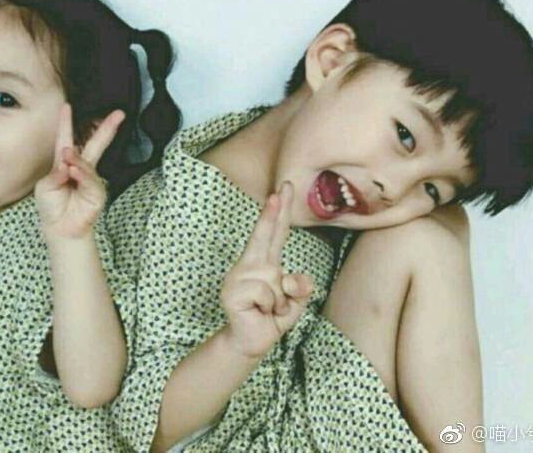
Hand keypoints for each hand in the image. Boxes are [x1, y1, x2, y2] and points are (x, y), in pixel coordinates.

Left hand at [35, 102, 124, 241]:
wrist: (61, 230)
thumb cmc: (51, 207)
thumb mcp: (45, 187)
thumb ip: (56, 173)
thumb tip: (68, 161)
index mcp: (64, 163)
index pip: (66, 139)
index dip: (66, 123)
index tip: (67, 106)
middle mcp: (80, 168)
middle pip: (95, 143)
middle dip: (106, 128)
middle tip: (118, 114)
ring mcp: (91, 179)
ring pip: (88, 161)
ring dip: (77, 158)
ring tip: (67, 156)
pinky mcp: (97, 191)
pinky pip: (90, 178)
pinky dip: (81, 173)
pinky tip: (73, 171)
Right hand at [220, 182, 314, 358]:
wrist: (250, 344)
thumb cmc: (271, 318)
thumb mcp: (294, 303)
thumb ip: (300, 288)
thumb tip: (299, 279)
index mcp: (265, 263)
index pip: (275, 233)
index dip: (280, 211)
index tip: (283, 188)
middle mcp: (251, 265)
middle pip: (264, 234)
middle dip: (273, 212)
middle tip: (280, 189)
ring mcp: (239, 277)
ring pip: (275, 280)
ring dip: (279, 303)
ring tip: (268, 311)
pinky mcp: (232, 291)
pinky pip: (267, 294)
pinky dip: (271, 308)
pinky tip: (258, 313)